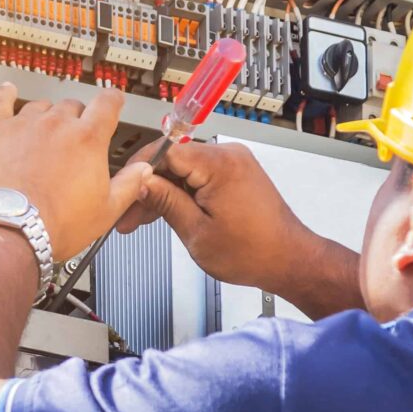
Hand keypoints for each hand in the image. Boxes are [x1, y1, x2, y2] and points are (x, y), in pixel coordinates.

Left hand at [0, 84, 150, 259]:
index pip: (107, 103)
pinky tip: (8, 92)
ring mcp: (26, 125)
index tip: (113, 101)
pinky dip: (5, 95)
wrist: (12, 232)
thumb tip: (143, 170)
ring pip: (41, 106)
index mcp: (88, 139)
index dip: (113, 100)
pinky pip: (0, 103)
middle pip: (73, 106)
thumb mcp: (108, 210)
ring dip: (47, 116)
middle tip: (76, 139)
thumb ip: (130, 184)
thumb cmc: (57, 224)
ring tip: (46, 134)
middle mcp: (57, 124)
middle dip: (78, 118)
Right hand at [118, 140, 361, 316]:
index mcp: (219, 164)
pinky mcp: (237, 172)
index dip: (139, 173)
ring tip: (144, 218)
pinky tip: (167, 211)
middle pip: (173, 159)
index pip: (165, 151)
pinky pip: (200, 173)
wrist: (288, 259)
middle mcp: (229, 155)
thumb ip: (165, 202)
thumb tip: (139, 182)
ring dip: (164, 190)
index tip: (124, 193)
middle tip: (130, 215)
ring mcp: (234, 162)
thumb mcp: (196, 232)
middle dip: (149, 186)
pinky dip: (182, 191)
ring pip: (184, 167)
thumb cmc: (254, 252)